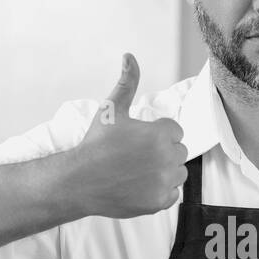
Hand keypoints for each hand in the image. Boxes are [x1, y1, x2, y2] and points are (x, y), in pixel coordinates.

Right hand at [72, 53, 188, 218]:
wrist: (79, 181)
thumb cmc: (95, 144)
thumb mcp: (111, 110)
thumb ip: (127, 83)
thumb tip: (129, 55)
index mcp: (161, 134)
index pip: (175, 131)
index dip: (156, 135)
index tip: (138, 141)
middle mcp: (167, 158)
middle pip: (179, 152)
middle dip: (162, 152)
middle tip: (136, 156)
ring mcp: (164, 182)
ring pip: (178, 173)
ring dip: (164, 172)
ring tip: (138, 171)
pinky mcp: (159, 202)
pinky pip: (172, 194)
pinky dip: (159, 192)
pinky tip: (139, 186)